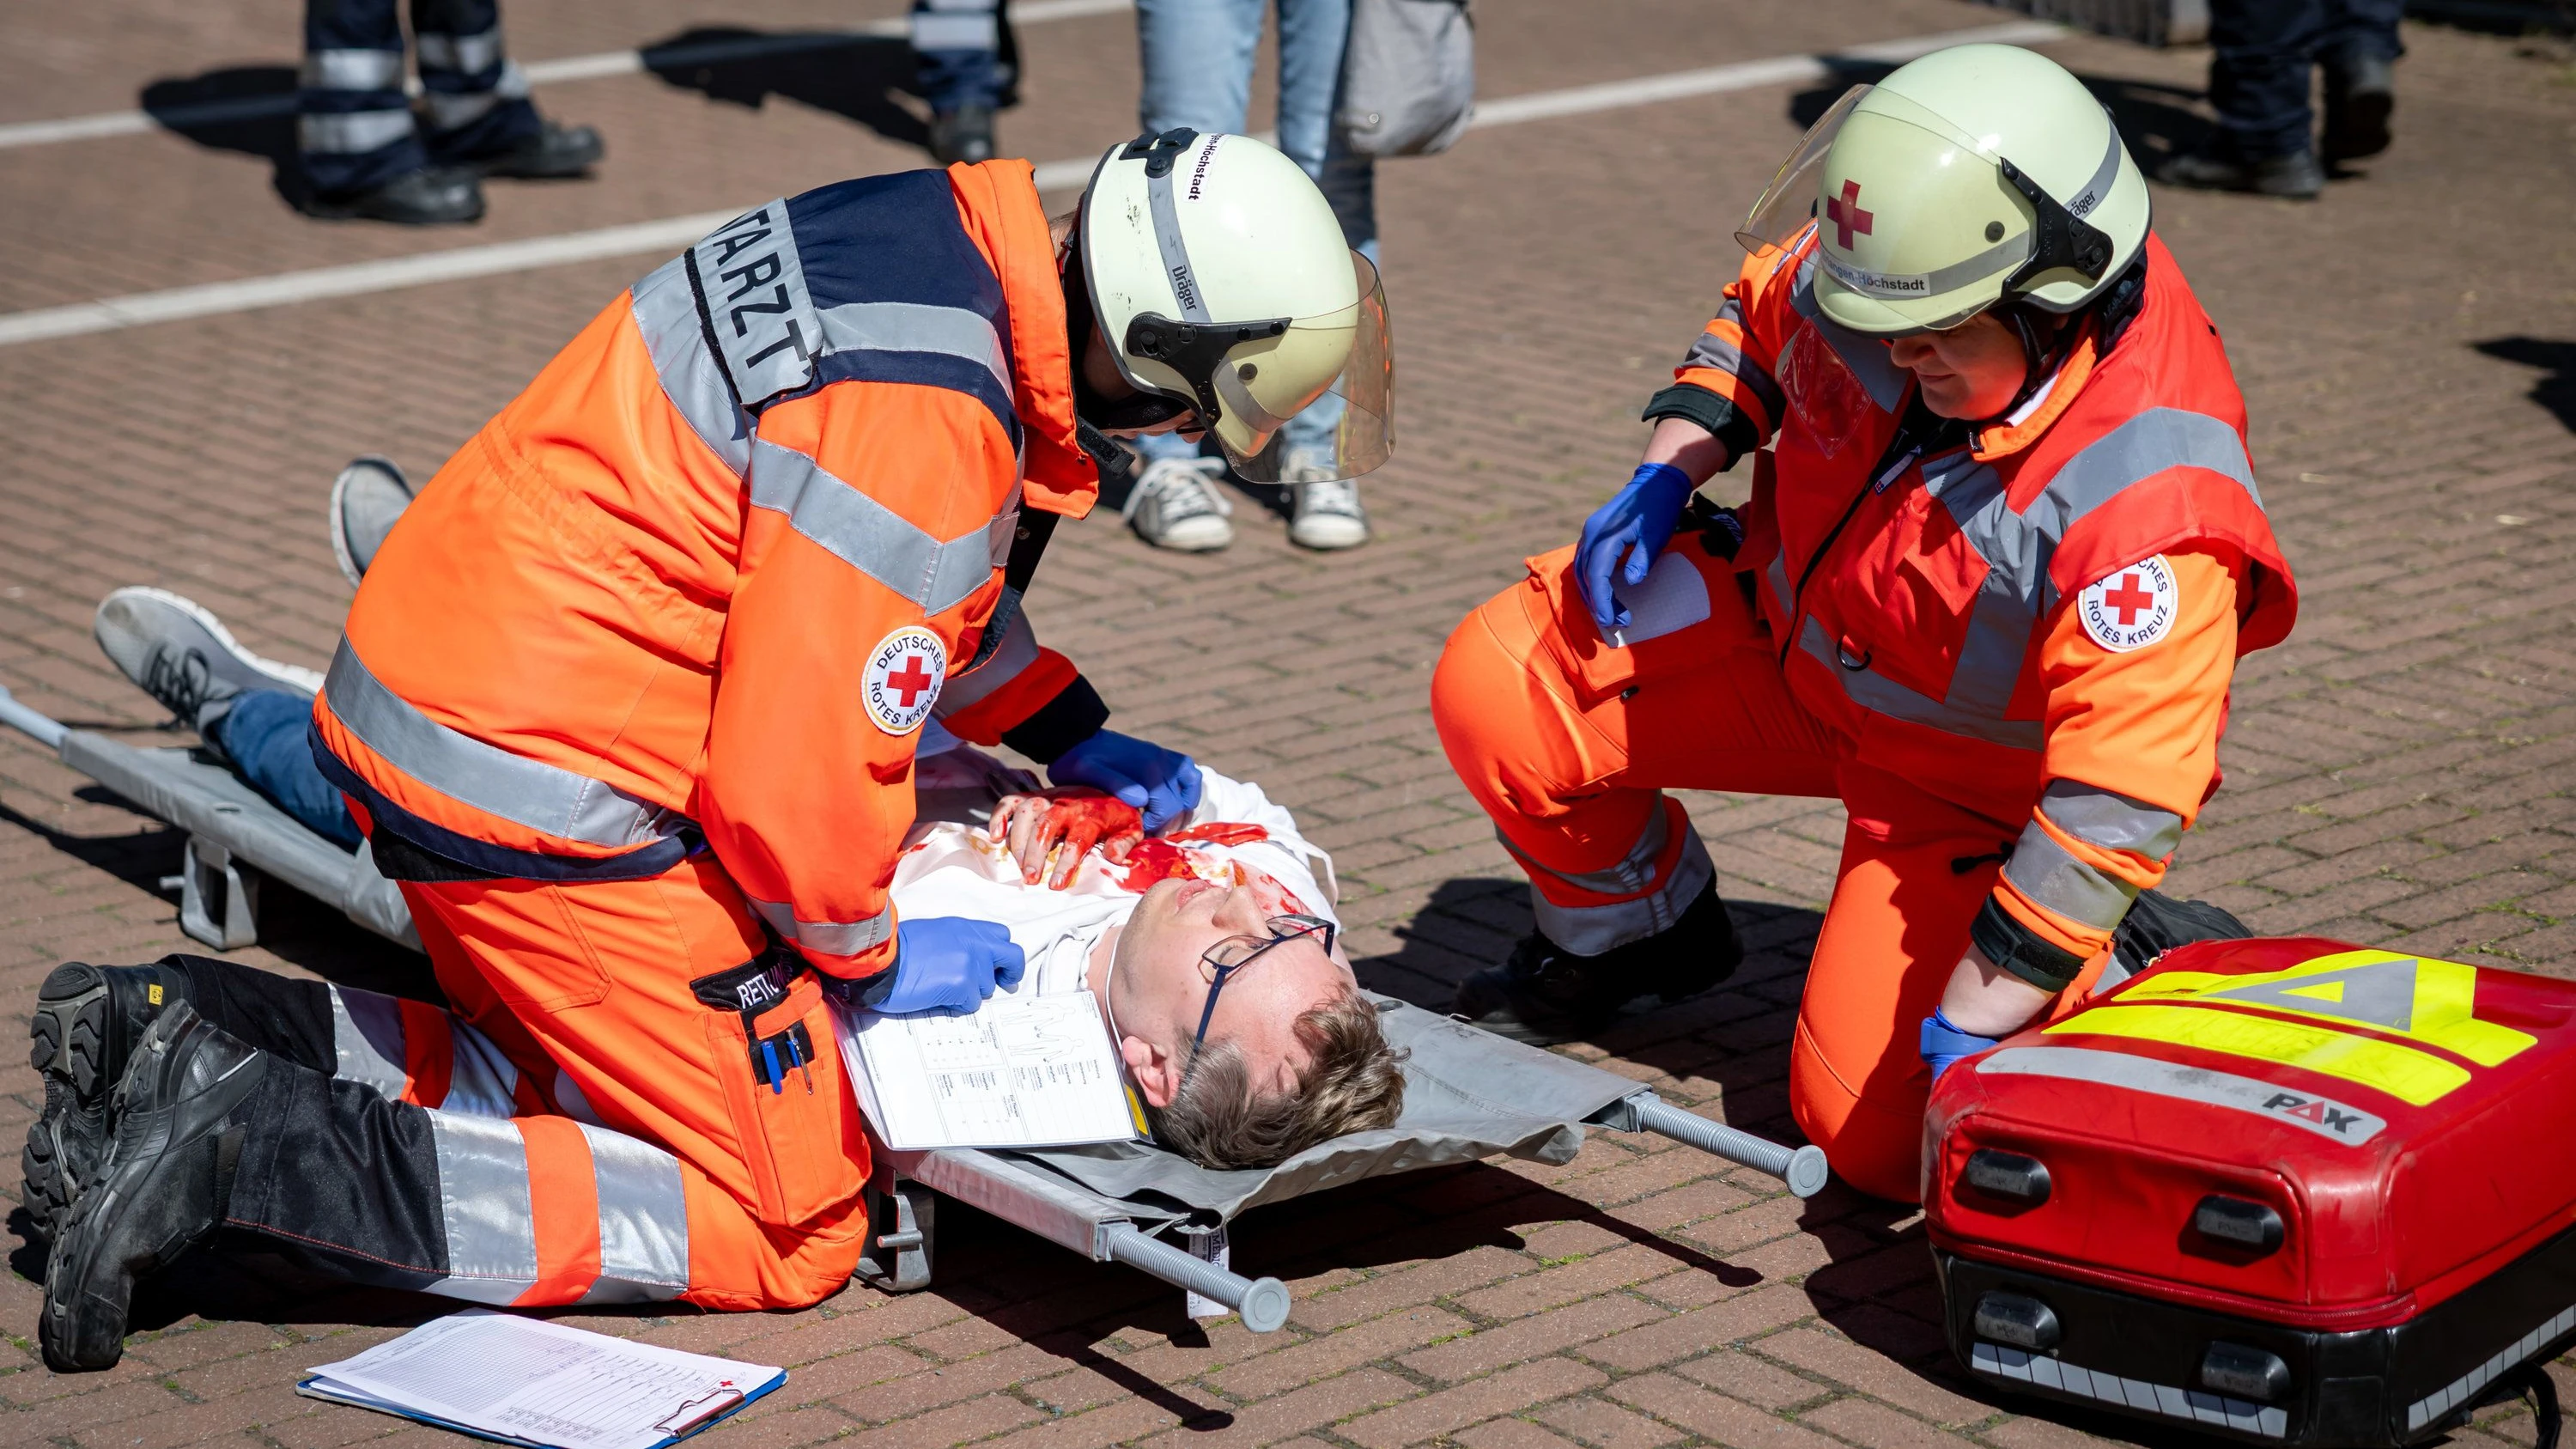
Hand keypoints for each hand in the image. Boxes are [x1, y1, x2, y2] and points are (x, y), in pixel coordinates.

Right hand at [869, 917, 1026, 1014]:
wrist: (879, 960)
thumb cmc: (897, 949)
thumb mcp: (934, 933)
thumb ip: (958, 942)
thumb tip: (972, 960)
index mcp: (965, 927)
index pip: (1002, 936)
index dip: (1002, 954)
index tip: (997, 966)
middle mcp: (973, 942)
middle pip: (1013, 956)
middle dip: (1011, 973)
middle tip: (1003, 984)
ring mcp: (970, 963)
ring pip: (987, 987)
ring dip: (970, 992)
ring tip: (943, 988)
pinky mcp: (962, 984)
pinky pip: (972, 1003)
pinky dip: (957, 1005)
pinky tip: (938, 997)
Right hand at [990, 789, 1143, 887]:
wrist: (1107, 785)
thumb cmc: (1116, 814)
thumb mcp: (1131, 828)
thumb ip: (1125, 843)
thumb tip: (1115, 858)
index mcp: (1091, 815)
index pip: (1077, 839)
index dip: (1065, 862)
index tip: (1055, 885)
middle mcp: (1066, 805)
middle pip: (1046, 826)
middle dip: (1035, 853)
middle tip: (1030, 878)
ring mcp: (1048, 798)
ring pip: (1027, 813)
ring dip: (1018, 840)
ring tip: (1018, 867)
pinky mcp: (1034, 796)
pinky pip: (1011, 801)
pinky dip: (999, 815)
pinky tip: (994, 836)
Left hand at [1049, 729, 1202, 831]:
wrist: (1076, 737)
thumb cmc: (1078, 760)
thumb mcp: (1089, 772)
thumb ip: (1116, 784)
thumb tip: (1143, 800)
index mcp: (1146, 770)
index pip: (1168, 808)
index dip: (1156, 825)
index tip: (1139, 831)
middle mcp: (1161, 762)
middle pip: (1180, 803)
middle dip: (1167, 821)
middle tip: (1147, 830)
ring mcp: (1163, 756)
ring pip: (1191, 787)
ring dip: (1182, 807)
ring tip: (1161, 818)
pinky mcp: (1161, 755)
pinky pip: (1189, 772)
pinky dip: (1189, 788)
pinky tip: (1174, 800)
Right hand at [1575, 462, 1694, 632]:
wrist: (1656, 482)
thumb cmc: (1659, 509)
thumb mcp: (1655, 535)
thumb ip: (1642, 558)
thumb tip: (1630, 582)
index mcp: (1605, 535)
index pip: (1597, 574)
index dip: (1602, 600)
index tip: (1611, 621)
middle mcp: (1591, 534)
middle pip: (1586, 575)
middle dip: (1598, 602)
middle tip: (1615, 623)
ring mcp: (1590, 533)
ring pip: (1582, 571)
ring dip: (1593, 594)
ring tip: (1610, 614)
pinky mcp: (1594, 534)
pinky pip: (1586, 562)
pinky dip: (1592, 582)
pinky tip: (1604, 594)